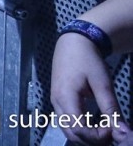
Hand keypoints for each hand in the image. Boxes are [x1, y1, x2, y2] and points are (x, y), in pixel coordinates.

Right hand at [51, 28, 124, 143]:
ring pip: (68, 130)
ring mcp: (55, 102)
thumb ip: (111, 109)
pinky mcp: (58, 100)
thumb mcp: (102, 84)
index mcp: (65, 98)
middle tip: (111, 131)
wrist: (73, 42)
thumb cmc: (87, 60)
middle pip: (72, 134)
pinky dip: (82, 128)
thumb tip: (123, 132)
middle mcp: (56, 103)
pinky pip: (67, 122)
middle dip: (93, 139)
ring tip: (105, 127)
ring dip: (87, 135)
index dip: (98, 136)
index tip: (114, 128)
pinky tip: (96, 122)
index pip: (79, 130)